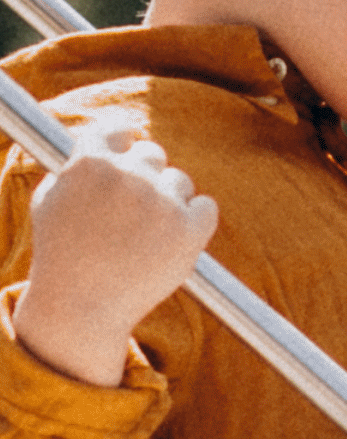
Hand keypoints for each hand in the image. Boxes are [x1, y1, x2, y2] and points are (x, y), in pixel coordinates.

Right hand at [14, 125, 218, 387]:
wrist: (81, 308)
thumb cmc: (62, 256)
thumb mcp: (49, 203)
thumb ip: (73, 168)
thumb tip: (104, 145)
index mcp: (90, 161)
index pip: (120, 131)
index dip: (124, 146)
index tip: (127, 158)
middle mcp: (128, 174)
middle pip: (153, 154)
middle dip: (146, 177)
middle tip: (134, 211)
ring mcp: (161, 201)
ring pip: (180, 182)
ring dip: (169, 203)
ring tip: (144, 238)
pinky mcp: (189, 229)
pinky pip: (206, 207)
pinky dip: (196, 221)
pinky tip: (176, 240)